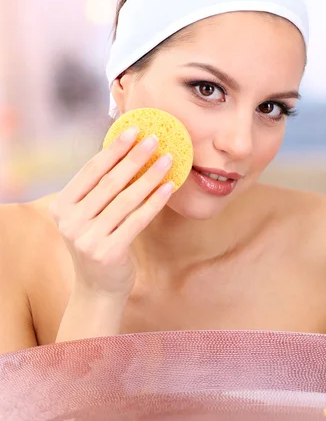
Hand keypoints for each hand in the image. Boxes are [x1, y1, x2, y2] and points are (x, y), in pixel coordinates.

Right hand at [49, 127, 173, 298]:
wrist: (98, 289)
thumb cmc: (97, 243)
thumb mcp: (88, 216)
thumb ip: (98, 190)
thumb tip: (128, 151)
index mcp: (61, 207)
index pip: (90, 171)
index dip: (113, 149)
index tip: (133, 130)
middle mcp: (69, 222)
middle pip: (109, 182)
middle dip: (134, 157)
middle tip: (155, 139)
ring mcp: (87, 238)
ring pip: (125, 200)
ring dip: (149, 176)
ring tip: (167, 159)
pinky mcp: (108, 252)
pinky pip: (137, 220)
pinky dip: (155, 201)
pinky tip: (169, 187)